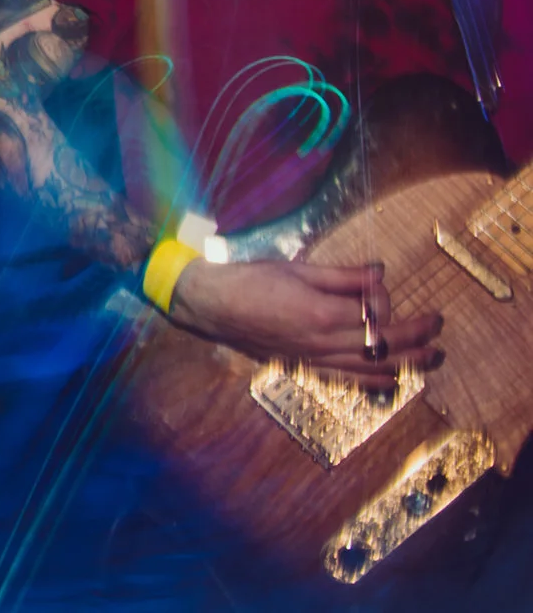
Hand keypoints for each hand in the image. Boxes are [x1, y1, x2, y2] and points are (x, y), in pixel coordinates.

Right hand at [166, 258, 440, 377]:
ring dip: (408, 362)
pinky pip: (348, 380)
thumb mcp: (297, 268)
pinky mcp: (305, 367)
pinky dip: (375, 382)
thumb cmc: (250, 280)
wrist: (211, 305)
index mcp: (322, 312)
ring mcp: (315, 359)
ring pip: (372, 367)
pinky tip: (393, 380)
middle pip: (383, 345)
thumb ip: (342, 275)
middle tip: (438, 327)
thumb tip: (380, 272)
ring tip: (433, 357)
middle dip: (417, 336)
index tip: (376, 284)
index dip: (384, 299)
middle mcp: (324, 343)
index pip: (374, 312)